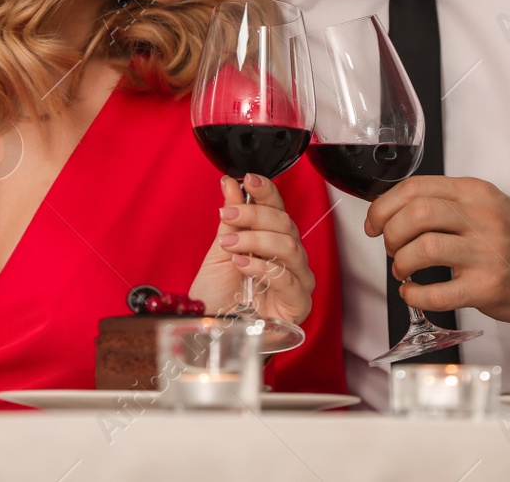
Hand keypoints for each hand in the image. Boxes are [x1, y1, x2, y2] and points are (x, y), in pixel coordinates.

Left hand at [190, 174, 315, 325]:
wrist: (212, 330)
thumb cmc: (218, 295)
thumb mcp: (220, 250)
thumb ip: (231, 219)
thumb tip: (231, 183)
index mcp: (273, 240)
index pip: (278, 208)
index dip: (266, 191)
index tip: (248, 179)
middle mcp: (289, 257)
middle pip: (285, 224)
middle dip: (255, 215)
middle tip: (228, 216)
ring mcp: (297, 280)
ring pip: (290, 247)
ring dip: (256, 240)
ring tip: (231, 244)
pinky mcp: (298, 304)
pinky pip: (288, 279)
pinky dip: (262, 267)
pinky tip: (242, 264)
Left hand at [364, 176, 509, 329]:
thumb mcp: (485, 206)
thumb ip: (445, 202)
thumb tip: (391, 208)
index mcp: (476, 193)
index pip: (416, 187)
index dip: (384, 205)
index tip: (374, 221)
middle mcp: (482, 218)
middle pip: (416, 214)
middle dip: (390, 232)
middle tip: (391, 246)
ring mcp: (486, 254)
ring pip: (422, 249)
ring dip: (400, 262)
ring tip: (403, 269)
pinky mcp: (487, 288)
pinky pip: (436, 293)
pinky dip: (413, 294)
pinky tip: (412, 292)